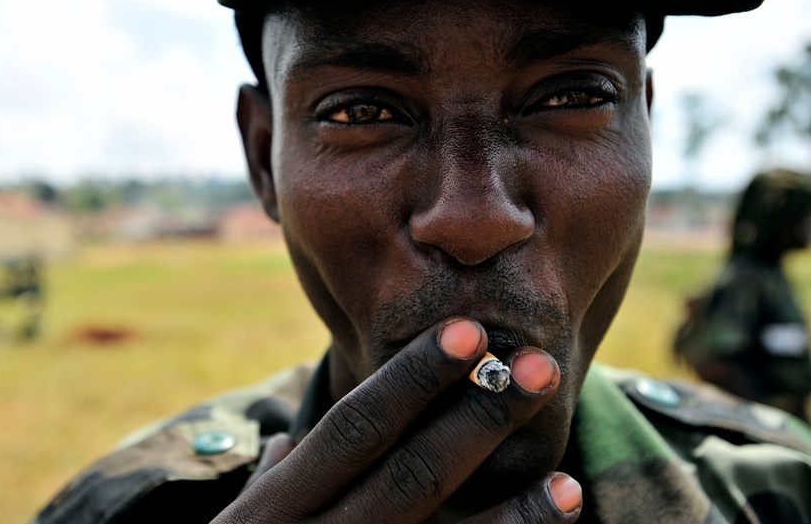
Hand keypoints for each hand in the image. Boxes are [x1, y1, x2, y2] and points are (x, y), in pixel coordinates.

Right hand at [212, 318, 580, 522]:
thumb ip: (270, 483)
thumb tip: (291, 440)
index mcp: (280, 507)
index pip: (356, 426)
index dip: (414, 378)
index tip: (470, 331)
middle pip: (412, 472)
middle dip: (479, 417)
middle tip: (541, 368)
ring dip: (514, 511)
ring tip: (568, 481)